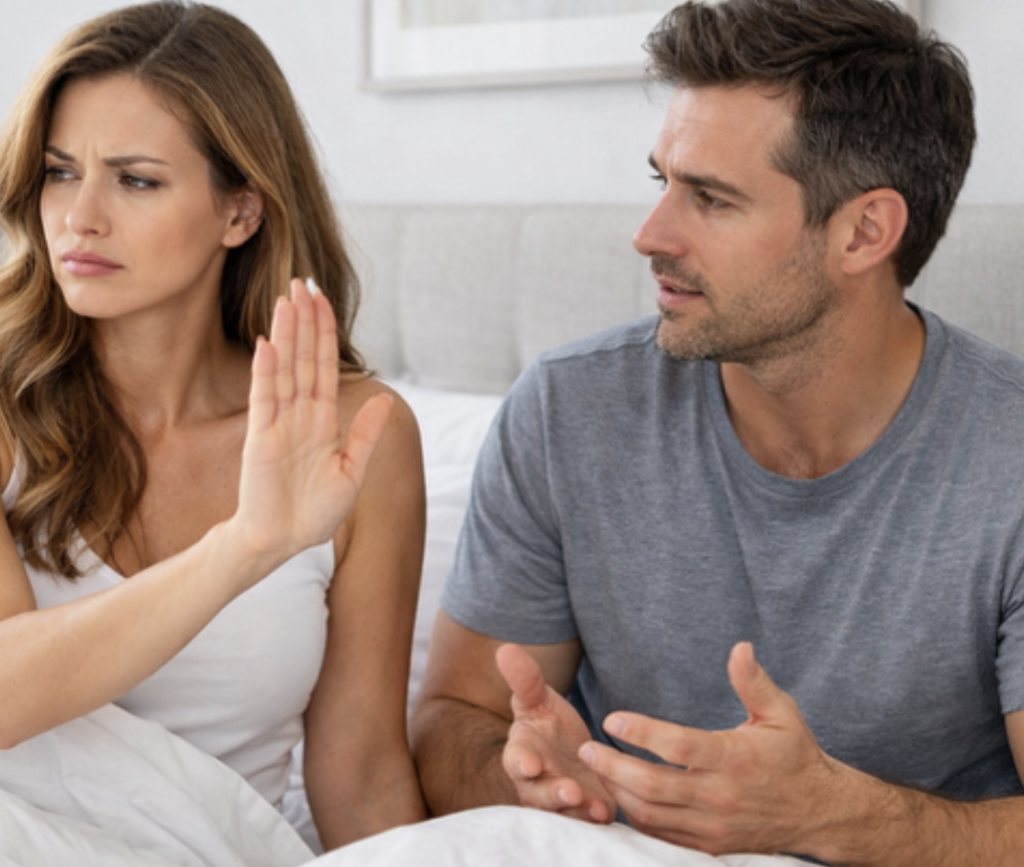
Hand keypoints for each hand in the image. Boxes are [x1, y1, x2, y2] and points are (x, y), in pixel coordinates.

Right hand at [235, 278, 391, 564]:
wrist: (282, 542)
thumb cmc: (315, 512)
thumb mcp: (352, 472)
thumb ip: (366, 434)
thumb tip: (386, 397)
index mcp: (324, 421)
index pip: (325, 367)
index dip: (324, 334)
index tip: (322, 300)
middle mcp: (300, 415)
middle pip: (304, 358)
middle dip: (305, 321)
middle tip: (302, 282)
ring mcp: (278, 423)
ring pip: (284, 370)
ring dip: (286, 335)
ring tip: (287, 300)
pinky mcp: (259, 437)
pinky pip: (264, 398)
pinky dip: (266, 371)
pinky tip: (268, 343)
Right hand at [496, 643, 615, 822]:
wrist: (572, 752)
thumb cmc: (549, 725)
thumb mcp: (538, 699)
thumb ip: (524, 679)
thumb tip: (505, 649)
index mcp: (522, 753)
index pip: (516, 761)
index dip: (522, 764)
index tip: (532, 764)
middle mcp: (536, 784)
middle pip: (538, 796)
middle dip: (553, 794)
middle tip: (570, 791)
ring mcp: (560, 803)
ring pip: (563, 814)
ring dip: (578, 812)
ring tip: (596, 805)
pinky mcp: (583, 814)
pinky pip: (586, 822)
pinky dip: (595, 819)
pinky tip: (609, 812)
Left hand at [577, 642, 842, 854]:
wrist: (820, 814)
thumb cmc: (795, 756)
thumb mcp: (780, 713)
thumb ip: (754, 682)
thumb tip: (740, 647)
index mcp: (735, 758)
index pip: (680, 746)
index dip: (643, 733)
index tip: (611, 719)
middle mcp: (721, 795)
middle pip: (655, 786)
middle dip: (614, 768)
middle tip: (586, 750)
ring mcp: (714, 825)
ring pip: (653, 815)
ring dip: (618, 793)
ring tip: (595, 770)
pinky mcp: (710, 844)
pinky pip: (663, 836)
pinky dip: (637, 819)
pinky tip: (619, 796)